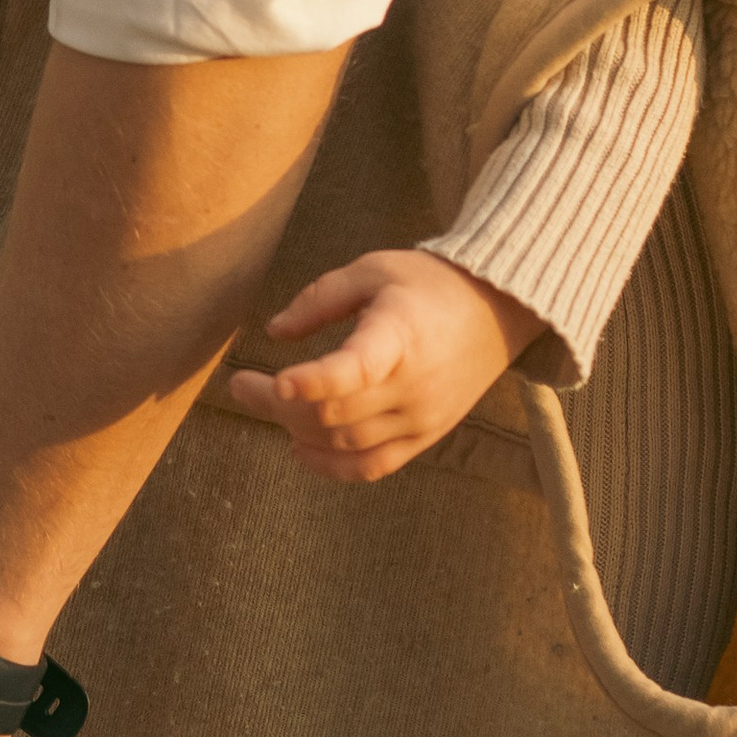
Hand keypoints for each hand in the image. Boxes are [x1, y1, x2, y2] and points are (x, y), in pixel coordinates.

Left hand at [224, 247, 539, 481]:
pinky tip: (299, 449)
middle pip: (334, 412)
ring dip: (297, 430)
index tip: (277, 381)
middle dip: (277, 404)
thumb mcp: (372, 270)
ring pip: (346, 442)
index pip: (356, 369)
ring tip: (268, 405)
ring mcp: (421, 417)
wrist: (496, 311)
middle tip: (240, 386)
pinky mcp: (426, 436)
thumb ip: (319, 298)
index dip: (315, 380)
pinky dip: (333, 466)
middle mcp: (413, 384)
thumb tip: (274, 332)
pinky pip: (373, 466)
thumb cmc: (428, 283)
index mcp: (400, 336)